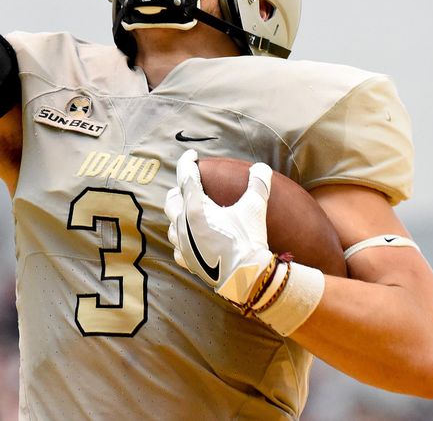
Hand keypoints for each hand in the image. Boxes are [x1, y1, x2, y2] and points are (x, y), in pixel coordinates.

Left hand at [165, 149, 275, 306]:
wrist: (246, 278)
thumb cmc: (248, 240)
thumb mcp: (255, 208)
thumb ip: (258, 183)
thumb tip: (261, 167)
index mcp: (196, 208)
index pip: (186, 177)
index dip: (187, 162)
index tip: (192, 155)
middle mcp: (184, 225)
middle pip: (172, 200)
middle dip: (179, 189)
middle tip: (191, 185)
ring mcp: (183, 245)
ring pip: (171, 223)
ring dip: (178, 214)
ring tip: (189, 210)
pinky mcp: (187, 261)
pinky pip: (177, 247)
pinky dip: (182, 239)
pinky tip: (190, 239)